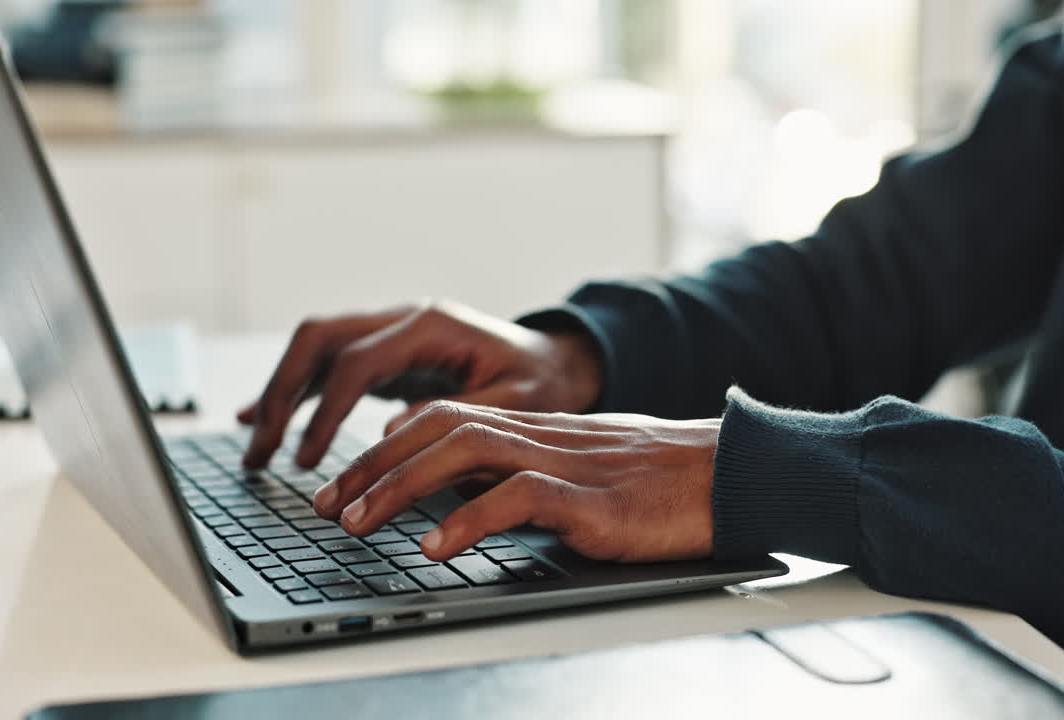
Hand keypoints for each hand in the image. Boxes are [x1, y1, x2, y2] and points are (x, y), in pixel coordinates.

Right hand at [239, 300, 603, 468]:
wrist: (554, 361)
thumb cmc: (540, 383)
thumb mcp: (518, 403)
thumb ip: (462, 416)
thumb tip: (394, 434)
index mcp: (430, 326)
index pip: (357, 362)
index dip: (326, 411)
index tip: (308, 460)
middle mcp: (401, 319)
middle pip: (318, 340)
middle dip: (283, 394)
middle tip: (263, 453)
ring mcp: (389, 332)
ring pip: (313, 348)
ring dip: (279, 394)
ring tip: (256, 450)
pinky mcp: (384, 354)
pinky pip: (325, 366)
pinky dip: (293, 393)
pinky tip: (258, 421)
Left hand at [312, 401, 719, 562]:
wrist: (736, 474)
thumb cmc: (663, 483)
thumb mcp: (582, 473)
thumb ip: (526, 478)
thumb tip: (465, 501)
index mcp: (536, 428)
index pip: (444, 418)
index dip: (386, 445)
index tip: (345, 480)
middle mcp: (542, 435)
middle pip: (439, 429)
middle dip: (373, 464)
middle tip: (327, 503)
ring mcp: (567, 463)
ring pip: (465, 453)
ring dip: (401, 486)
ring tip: (358, 520)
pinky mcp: (594, 500)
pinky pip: (520, 498)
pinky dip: (469, 520)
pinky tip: (435, 547)